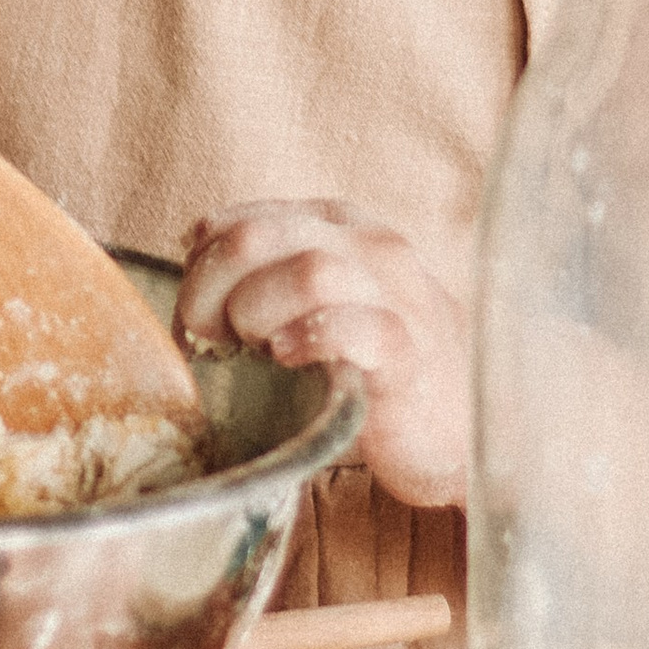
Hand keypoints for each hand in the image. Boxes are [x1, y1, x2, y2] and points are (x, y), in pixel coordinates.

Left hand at [175, 200, 468, 506]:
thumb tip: (194, 247)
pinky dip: (310, 339)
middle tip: (216, 339)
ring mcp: (397, 296)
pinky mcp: (410, 354)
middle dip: (214, 289)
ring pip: (311, 271)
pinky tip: (291, 358)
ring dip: (260, 314)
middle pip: (261, 235)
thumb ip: (262, 270)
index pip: (241, 219)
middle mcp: (368, 247)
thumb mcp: (313, 301)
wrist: (454, 429)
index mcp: (338, 226)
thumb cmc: (369, 367)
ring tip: (261, 349)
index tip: (200, 318)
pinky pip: (357, 327)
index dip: (202, 268)